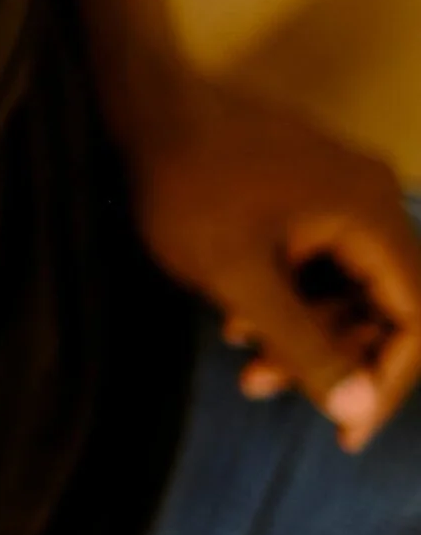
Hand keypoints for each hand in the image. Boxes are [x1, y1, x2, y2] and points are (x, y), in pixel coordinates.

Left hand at [129, 75, 420, 451]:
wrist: (141, 102)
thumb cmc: (184, 185)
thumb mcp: (238, 280)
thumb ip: (304, 347)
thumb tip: (361, 410)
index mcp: (371, 213)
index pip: (415, 318)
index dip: (387, 382)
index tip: (347, 432)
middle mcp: (371, 196)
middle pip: (382, 303)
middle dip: (328, 356)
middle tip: (263, 387)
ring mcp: (339, 187)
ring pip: (344, 282)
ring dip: (302, 328)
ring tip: (240, 357)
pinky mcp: (306, 186)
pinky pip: (318, 255)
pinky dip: (287, 291)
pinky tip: (234, 317)